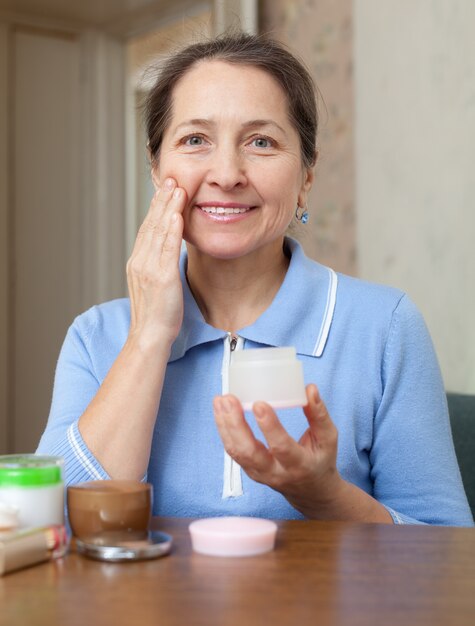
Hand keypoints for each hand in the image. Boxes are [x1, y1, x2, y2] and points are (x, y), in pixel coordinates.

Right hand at [126, 177, 185, 348]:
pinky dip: (171, 230)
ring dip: (168, 208)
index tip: (166, 189)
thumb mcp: (155, 285)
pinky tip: (177, 215)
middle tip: (171, 178)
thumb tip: (170, 251)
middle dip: (161, 200)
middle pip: (150, 224)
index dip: (156, 207)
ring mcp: (149, 269)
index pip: (147, 228)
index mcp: (138, 262)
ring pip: (158, 232)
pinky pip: (166, 249)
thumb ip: (159, 265)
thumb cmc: (157, 315)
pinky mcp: (161, 278)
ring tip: (177, 188)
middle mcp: (140, 262)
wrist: (150, 337)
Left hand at [213, 384, 343, 517]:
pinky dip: (224, 430)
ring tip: (220, 400)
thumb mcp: (328, 439)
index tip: (258, 404)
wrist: (312, 492)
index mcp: (299, 465)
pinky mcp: (250, 470)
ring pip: (236, 452)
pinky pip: (233, 451)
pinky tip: (220, 410)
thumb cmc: (321, 460)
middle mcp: (276, 473)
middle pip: (249, 452)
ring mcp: (259, 474)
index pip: (281, 448)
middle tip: (229, 399)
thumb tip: (310, 388)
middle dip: (236, 424)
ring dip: (225, 425)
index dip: (269, 427)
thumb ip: (319, 414)